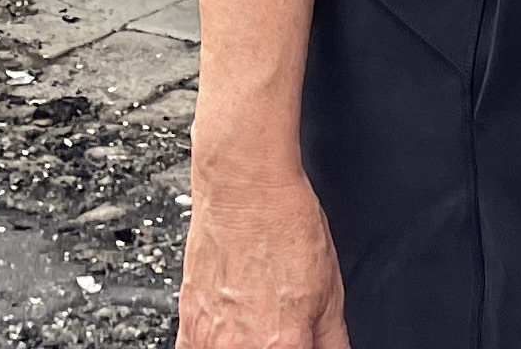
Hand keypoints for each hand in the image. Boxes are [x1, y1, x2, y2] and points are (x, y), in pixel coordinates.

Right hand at [180, 159, 351, 348]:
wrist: (245, 187)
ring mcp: (209, 340)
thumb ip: (333, 341)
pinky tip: (232, 332)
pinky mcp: (187, 325)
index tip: (306, 342)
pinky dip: (214, 347)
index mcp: (285, 346)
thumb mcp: (331, 291)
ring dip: (250, 346)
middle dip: (279, 347)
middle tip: (286, 329)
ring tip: (260, 326)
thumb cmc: (285, 226)